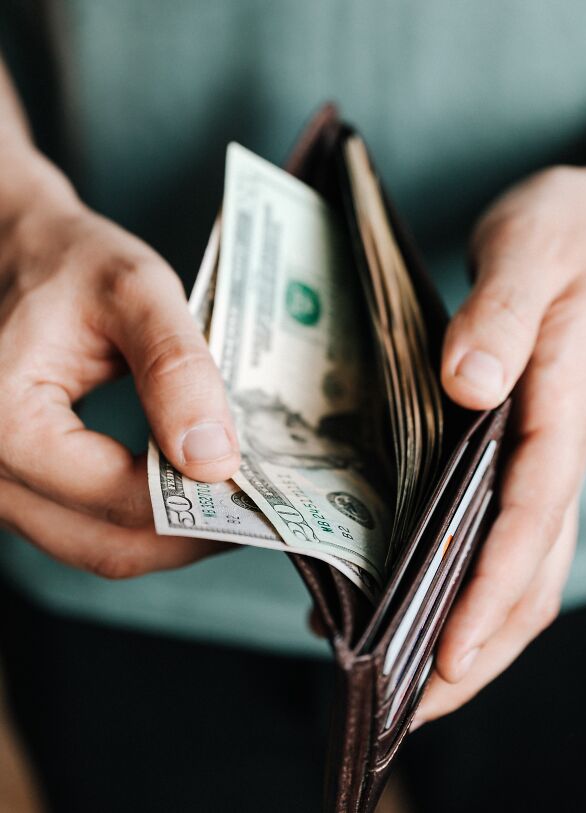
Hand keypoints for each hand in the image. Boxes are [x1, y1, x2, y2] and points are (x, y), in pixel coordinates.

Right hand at [0, 146, 238, 577]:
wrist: (18, 253)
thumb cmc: (69, 262)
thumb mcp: (134, 292)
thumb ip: (176, 371)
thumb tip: (214, 461)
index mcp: (4, 421)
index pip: (117, 497)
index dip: (195, 506)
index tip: (256, 492)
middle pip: (106, 544)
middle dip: (190, 536)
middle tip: (256, 510)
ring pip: (95, 547)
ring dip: (169, 537)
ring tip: (228, 504)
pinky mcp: (19, 485)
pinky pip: (84, 528)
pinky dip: (140, 522)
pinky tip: (184, 495)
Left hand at [414, 134, 585, 725]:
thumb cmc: (579, 230)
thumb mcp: (530, 251)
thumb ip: (498, 317)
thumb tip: (469, 385)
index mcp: (563, 410)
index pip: (529, 522)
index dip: (488, 595)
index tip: (442, 659)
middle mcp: (563, 446)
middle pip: (534, 572)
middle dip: (481, 646)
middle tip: (414, 705)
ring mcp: (555, 450)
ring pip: (530, 563)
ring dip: (482, 627)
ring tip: (415, 675)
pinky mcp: (539, 440)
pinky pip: (517, 529)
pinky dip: (480, 576)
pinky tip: (434, 587)